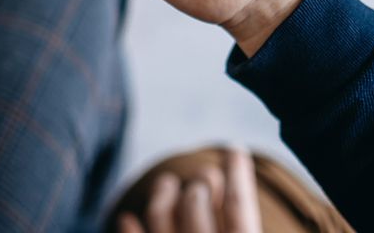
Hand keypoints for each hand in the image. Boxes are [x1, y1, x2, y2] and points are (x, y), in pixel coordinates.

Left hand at [117, 148, 262, 232]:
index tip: (235, 149)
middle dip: (199, 183)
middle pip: (196, 202)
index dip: (237, 173)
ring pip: (159, 215)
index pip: (239, 205)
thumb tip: (238, 196)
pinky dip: (130, 230)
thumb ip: (247, 223)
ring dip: (161, 194)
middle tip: (204, 175)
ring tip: (165, 183)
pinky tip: (126, 219)